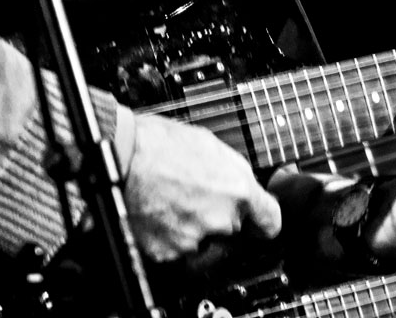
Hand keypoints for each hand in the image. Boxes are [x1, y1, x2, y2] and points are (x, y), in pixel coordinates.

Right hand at [124, 113, 281, 265]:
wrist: (124, 154)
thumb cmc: (163, 143)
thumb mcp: (213, 146)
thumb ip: (234, 173)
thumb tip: (241, 184)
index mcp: (238, 190)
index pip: (270, 222)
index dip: (263, 221)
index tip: (258, 222)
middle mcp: (220, 219)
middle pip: (233, 229)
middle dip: (220, 216)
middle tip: (197, 194)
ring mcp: (194, 239)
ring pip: (204, 240)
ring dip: (194, 226)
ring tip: (174, 198)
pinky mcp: (167, 252)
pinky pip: (177, 248)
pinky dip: (171, 235)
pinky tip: (161, 210)